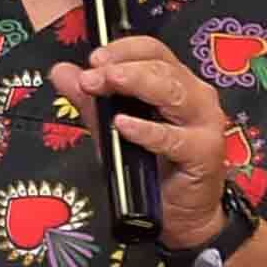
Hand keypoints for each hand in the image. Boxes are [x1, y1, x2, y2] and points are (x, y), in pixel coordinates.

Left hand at [50, 37, 243, 251]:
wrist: (181, 216)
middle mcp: (195, 95)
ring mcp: (204, 122)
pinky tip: (123, 125)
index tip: (93, 59)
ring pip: (172, 91)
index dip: (122, 50)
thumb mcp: (113, 131)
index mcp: (176, 82)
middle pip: (161, 67)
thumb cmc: (152, 170)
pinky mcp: (204, 152)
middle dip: (121, 67)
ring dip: (136, 83)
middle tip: (90, 75)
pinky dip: (146, 130)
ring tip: (106, 83)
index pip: (152, 51)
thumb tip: (62, 72)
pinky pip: (173, 138)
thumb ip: (91, 101)